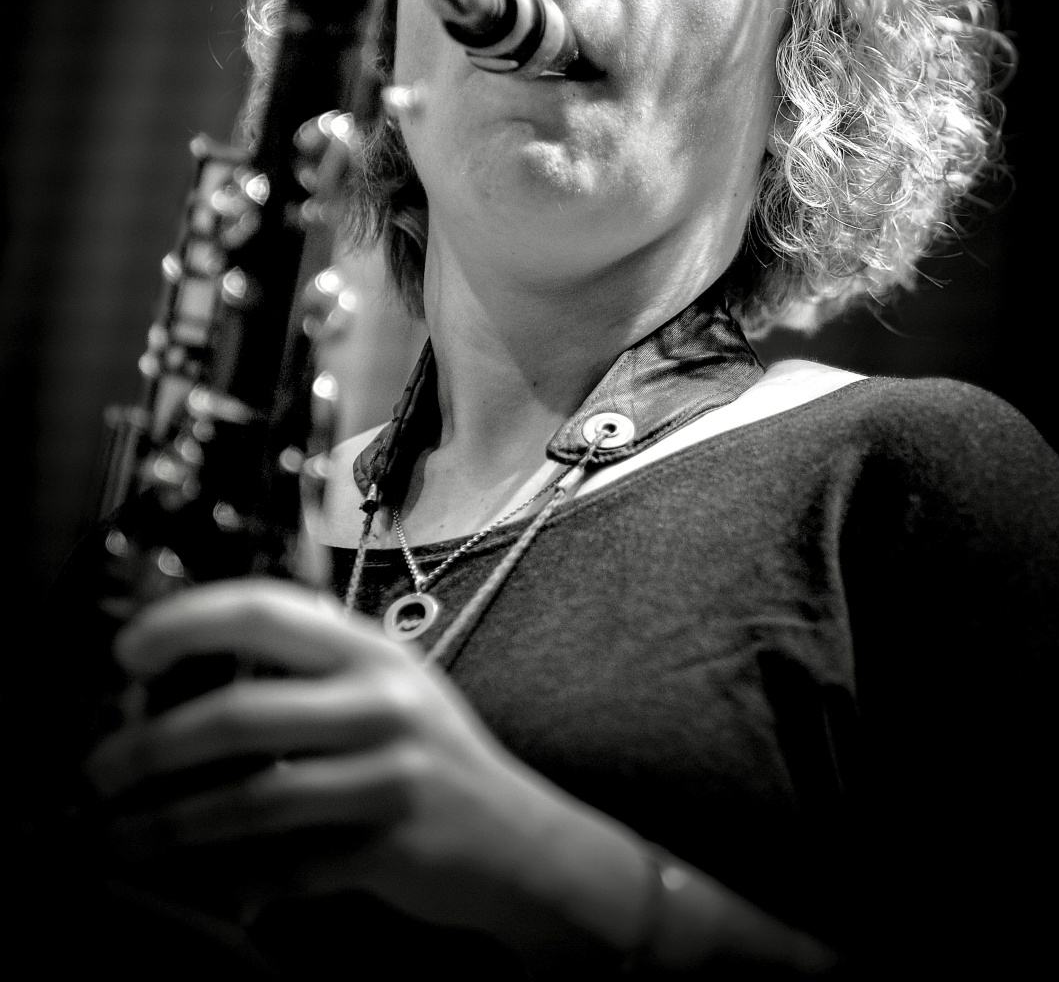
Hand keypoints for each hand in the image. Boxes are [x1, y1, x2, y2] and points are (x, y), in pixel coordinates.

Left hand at [85, 578, 650, 956]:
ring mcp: (392, 776)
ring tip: (118, 837)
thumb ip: (308, 672)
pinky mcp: (393, 849)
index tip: (127, 652)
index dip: (187, 622)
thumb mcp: (385, 690)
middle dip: (151, 747)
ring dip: (169, 825)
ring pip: (253, 801)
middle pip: (241, 713)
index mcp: (371, 650)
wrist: (521, 845)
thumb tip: (182, 679)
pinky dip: (229, 882)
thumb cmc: (428, 758)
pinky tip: (193, 886)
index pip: (265, 610)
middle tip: (98, 770)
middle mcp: (384, 701)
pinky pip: (286, 869)